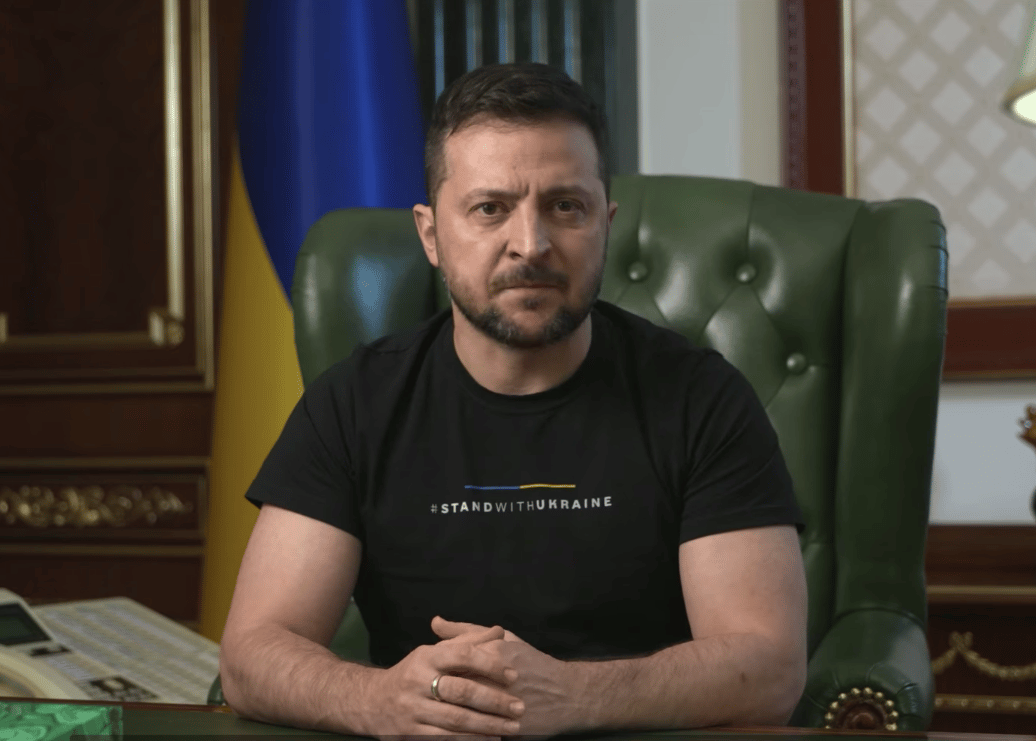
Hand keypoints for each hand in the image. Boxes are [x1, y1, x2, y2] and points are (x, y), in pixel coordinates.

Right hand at [363, 622, 524, 737]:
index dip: (490, 664)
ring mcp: (412, 711)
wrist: (370, 702)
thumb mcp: (433, 652)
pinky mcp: (410, 735)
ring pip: (456, 721)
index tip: (514, 676)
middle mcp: (417, 682)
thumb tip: (499, 632)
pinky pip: (443, 740)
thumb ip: (467, 642)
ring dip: (487, 726)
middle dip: (494, 700)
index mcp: (426, 658)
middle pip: (462, 692)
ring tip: (512, 727)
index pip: (462, 655)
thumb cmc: (413, 673)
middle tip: (520, 707)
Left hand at [432, 618, 583, 737]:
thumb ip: (467, 632)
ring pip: (459, 715)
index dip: (432, 670)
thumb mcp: (505, 640)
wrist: (566, 694)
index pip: (448, 661)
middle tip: (427, 701)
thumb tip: (434, 623)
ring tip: (435, 719)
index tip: (427, 676)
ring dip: (445, 719)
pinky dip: (461, 734)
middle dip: (435, 698)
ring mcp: (499, 706)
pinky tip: (454, 732)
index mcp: (491, 654)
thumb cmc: (532, 662)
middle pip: (450, 689)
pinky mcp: (505, 728)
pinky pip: (475, 733)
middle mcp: (494, 678)